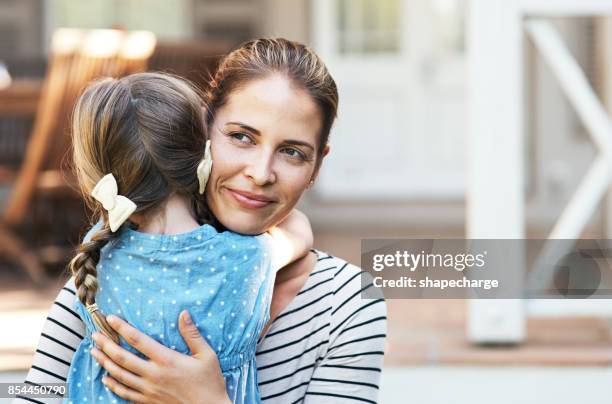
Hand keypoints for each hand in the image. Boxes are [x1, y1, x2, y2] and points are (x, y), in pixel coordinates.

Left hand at [90, 310, 229, 403]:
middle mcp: (154, 375)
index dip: (122, 328)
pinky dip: (113, 385)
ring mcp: (149, 390)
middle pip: (123, 358)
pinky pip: (125, 393)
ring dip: (105, 363)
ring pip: (120, 375)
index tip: (111, 319)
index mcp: (167, 360)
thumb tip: (183, 314)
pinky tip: (106, 378)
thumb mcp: (206, 355)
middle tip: (95, 335)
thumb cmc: (209, 382)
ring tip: (95, 352)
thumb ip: (192, 334)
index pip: (138, 340)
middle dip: (106, 345)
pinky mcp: (148, 401)